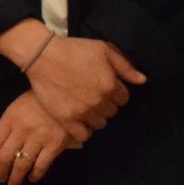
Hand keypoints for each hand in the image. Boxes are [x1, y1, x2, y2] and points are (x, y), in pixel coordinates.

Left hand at [0, 91, 84, 184]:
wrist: (65, 97)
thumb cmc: (36, 102)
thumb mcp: (15, 109)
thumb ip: (1, 126)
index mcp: (9, 119)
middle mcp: (21, 130)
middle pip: (5, 156)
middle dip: (0, 171)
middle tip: (0, 179)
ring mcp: (39, 138)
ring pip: (22, 164)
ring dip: (15, 177)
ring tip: (13, 184)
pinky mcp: (55, 145)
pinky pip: (42, 165)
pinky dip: (35, 175)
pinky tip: (32, 178)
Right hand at [26, 34, 144, 130]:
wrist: (41, 55)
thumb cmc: (73, 49)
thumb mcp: (102, 49)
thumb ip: (125, 66)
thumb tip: (142, 81)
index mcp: (110, 85)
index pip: (124, 99)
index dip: (115, 92)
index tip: (104, 86)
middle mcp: (99, 101)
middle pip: (112, 112)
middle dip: (105, 103)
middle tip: (92, 93)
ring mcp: (83, 112)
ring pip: (100, 123)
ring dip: (95, 116)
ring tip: (85, 105)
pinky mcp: (67, 119)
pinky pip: (84, 135)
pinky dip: (84, 129)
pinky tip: (79, 119)